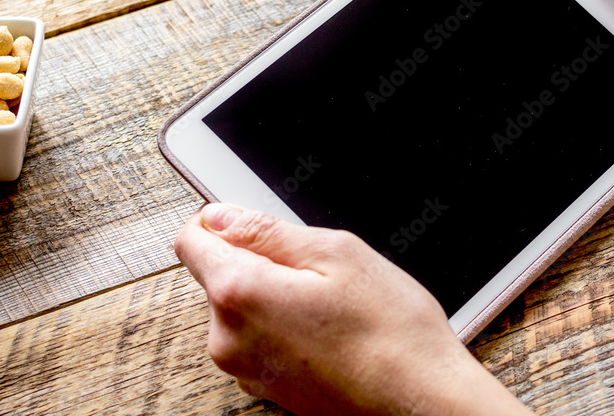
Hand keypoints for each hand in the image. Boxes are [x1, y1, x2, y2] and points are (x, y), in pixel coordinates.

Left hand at [175, 203, 532, 415]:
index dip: (218, 220)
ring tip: (328, 304)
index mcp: (240, 294)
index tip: (250, 220)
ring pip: (240, 308)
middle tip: (314, 268)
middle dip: (256, 260)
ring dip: (272, 295)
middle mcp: (229, 338)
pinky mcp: (264, 388)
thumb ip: (267, 230)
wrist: (422, 405)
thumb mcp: (336, 253)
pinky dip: (283, 326)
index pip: (191, 240)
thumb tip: (221, 216)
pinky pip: (258, 339)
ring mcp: (245, 369)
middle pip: (216, 275)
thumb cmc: (391, 333)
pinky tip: (327, 331)